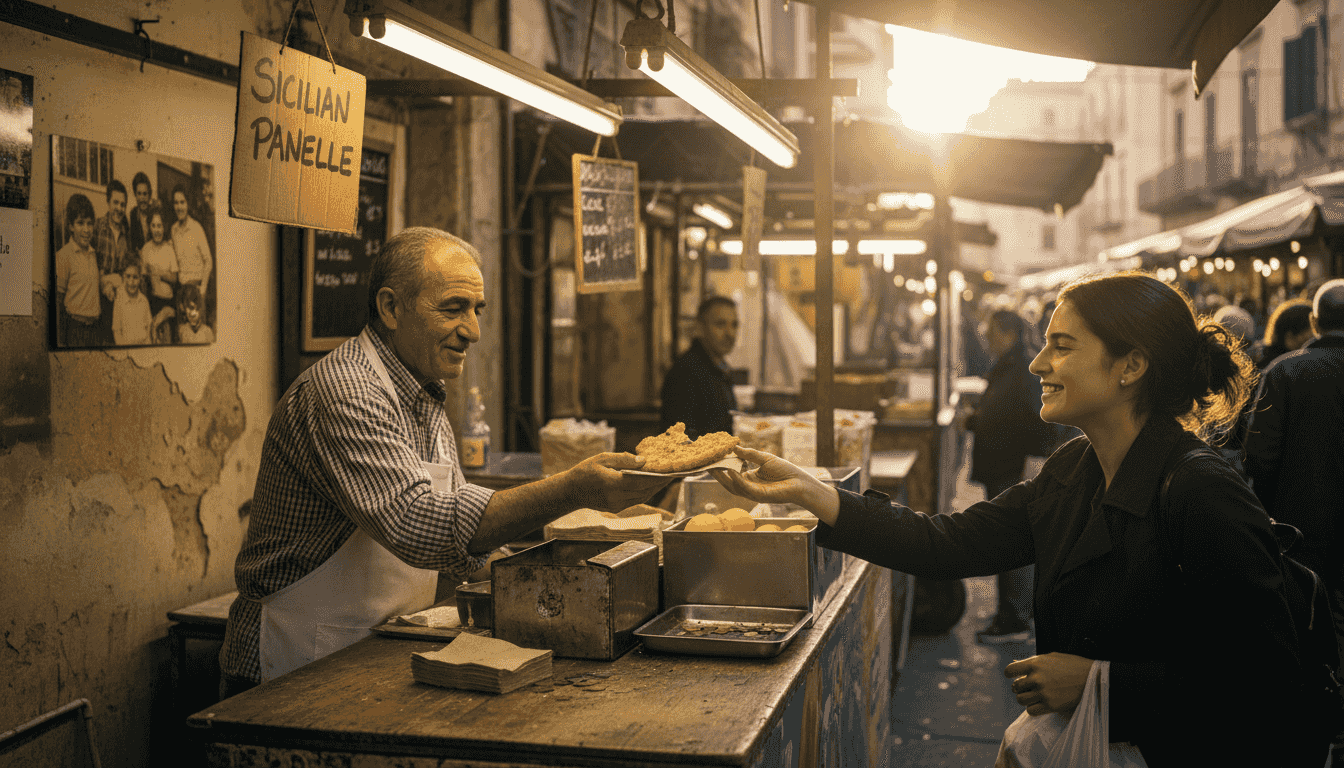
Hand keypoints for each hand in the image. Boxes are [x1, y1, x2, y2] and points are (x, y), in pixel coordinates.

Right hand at [564, 452, 674, 512]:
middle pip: (645, 491)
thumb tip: (644, 461)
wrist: (570, 492)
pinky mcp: (617, 508)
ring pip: (643, 498)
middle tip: (674, 474)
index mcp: (612, 484)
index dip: (658, 477)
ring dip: (655, 489)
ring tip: (666, 478)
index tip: (670, 471)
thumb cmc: (584, 471)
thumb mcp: (602, 458)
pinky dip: (646, 492)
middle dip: (661, 483)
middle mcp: (616, 498)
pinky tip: (652, 484)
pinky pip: (636, 500)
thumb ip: (623, 459)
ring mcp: (617, 506)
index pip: (641, 482)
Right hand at [708, 446, 838, 524]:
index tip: (712, 457)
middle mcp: (749, 486)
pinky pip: (744, 488)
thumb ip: (749, 454)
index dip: (721, 467)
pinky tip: (730, 471)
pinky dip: (736, 480)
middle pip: (728, 482)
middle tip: (707, 464)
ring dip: (723, 477)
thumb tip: (734, 447)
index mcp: (750, 478)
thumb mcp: (765, 459)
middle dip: (717, 474)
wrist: (801, 483)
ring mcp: (753, 492)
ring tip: (714, 467)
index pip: (731, 473)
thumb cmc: (786, 471)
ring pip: (733, 487)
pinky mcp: (759, 496)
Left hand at [1004, 652, 1092, 715]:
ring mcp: (1043, 693)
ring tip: (1034, 696)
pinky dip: (1033, 709)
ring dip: (1026, 699)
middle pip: (1015, 687)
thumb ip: (1033, 661)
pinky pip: (1031, 711)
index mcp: (1035, 663)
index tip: (1015, 677)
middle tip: (1029, 688)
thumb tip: (1016, 664)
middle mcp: (1036, 678)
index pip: (1010, 670)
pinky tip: (1040, 704)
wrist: (1092, 678)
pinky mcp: (1051, 705)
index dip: (1010, 674)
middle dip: (1020, 688)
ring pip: (1021, 700)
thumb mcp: (1052, 656)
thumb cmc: (1072, 665)